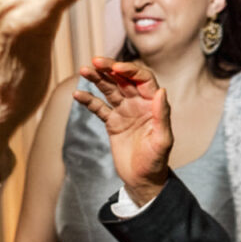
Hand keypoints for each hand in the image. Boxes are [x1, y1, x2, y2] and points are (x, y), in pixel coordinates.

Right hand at [75, 57, 172, 203]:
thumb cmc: (156, 162)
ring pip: (109, 89)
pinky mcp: (112, 122)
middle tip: (95, 61)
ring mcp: (124, 111)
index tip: (115, 69)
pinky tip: (78, 94)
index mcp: (152, 104)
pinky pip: (99, 107)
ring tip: (83, 70)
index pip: (142, 79)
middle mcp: (138, 103)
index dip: (130, 71)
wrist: (143, 180)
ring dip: (97, 79)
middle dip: (109, 68)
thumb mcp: (162, 140)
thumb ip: (162, 115)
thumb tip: (161, 91)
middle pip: (123, 79)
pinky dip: (89, 100)